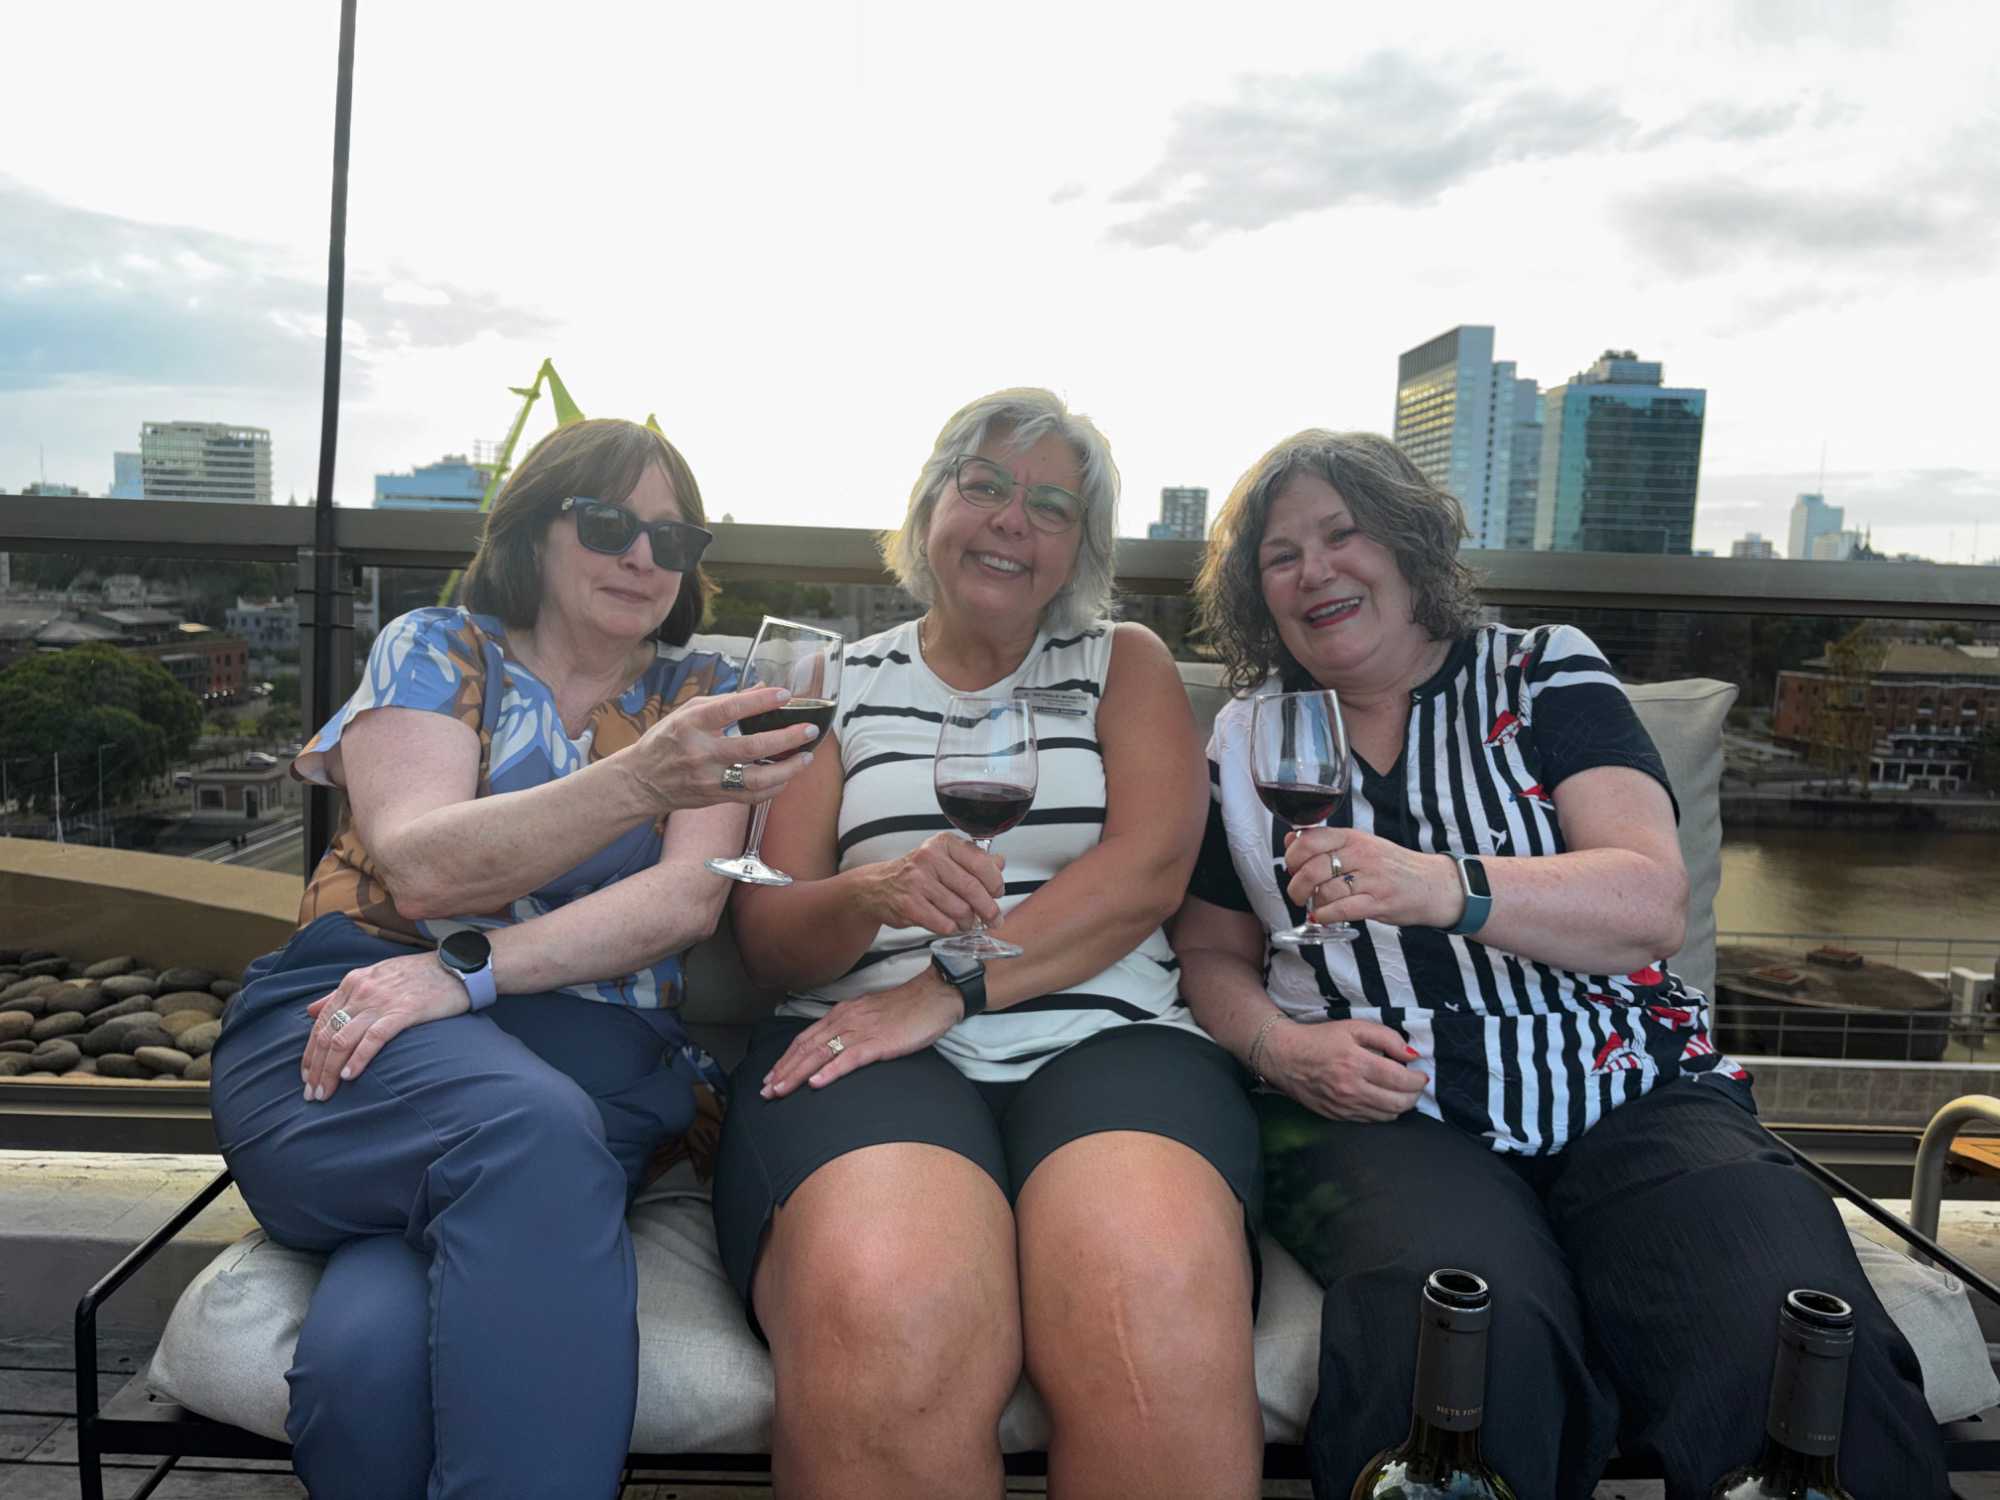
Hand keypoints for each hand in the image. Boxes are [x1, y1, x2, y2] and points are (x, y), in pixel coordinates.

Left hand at [298, 951, 470, 1101]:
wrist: (457, 966)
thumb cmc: (417, 974)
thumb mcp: (374, 976)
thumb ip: (342, 994)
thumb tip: (311, 1010)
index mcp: (352, 982)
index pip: (320, 1023)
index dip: (310, 1054)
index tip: (307, 1077)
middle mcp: (361, 991)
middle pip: (326, 1035)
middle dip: (316, 1068)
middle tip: (312, 1094)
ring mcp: (381, 1001)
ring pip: (342, 1040)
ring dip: (330, 1071)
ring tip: (326, 1093)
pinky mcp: (403, 1012)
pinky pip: (373, 1038)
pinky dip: (358, 1059)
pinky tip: (349, 1076)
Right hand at [622, 687, 819, 812]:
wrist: (641, 781)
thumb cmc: (666, 740)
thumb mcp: (688, 712)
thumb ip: (726, 701)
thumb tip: (762, 688)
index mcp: (691, 724)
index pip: (730, 709)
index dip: (760, 701)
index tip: (784, 694)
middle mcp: (700, 752)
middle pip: (750, 747)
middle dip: (785, 738)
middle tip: (809, 730)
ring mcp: (708, 779)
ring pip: (755, 779)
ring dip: (787, 769)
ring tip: (807, 757)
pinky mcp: (715, 797)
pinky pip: (751, 796)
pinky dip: (774, 787)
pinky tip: (787, 776)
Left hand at [760, 972, 962, 1098]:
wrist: (936, 995)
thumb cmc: (907, 1008)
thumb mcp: (871, 1015)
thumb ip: (851, 1029)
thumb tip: (834, 1049)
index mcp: (843, 1013)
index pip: (806, 1038)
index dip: (786, 1058)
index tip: (771, 1076)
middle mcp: (846, 1019)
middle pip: (807, 1047)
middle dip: (783, 1070)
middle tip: (765, 1091)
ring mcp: (862, 1030)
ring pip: (821, 1054)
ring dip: (797, 1074)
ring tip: (780, 1091)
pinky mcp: (879, 1042)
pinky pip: (850, 1058)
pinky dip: (831, 1071)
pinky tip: (817, 1083)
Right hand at [858, 833, 1005, 934]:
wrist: (878, 887)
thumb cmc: (916, 873)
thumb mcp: (944, 858)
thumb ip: (973, 860)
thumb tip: (999, 862)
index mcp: (943, 843)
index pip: (980, 862)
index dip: (995, 882)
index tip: (998, 893)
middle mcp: (930, 858)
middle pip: (972, 888)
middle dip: (988, 908)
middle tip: (995, 919)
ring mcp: (917, 881)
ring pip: (960, 909)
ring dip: (968, 921)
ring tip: (967, 922)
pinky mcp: (909, 905)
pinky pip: (944, 924)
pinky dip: (952, 929)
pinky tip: (951, 925)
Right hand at [1264, 1018, 1428, 1122]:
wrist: (1285, 1057)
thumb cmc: (1320, 1039)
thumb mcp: (1353, 1027)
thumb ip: (1386, 1037)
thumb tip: (1412, 1054)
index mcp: (1356, 1063)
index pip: (1400, 1080)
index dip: (1418, 1079)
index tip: (1421, 1074)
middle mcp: (1351, 1089)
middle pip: (1398, 1103)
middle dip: (1414, 1095)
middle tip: (1416, 1085)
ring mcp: (1344, 1106)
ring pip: (1387, 1116)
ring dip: (1401, 1106)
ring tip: (1402, 1092)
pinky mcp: (1338, 1116)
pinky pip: (1371, 1121)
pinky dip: (1384, 1112)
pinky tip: (1382, 1099)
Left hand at [1283, 827, 1460, 929]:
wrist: (1433, 884)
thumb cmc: (1392, 866)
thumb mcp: (1360, 845)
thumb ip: (1326, 842)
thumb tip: (1290, 838)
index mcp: (1353, 838)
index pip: (1310, 839)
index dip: (1292, 855)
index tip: (1291, 867)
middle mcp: (1361, 855)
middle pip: (1312, 868)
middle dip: (1296, 885)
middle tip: (1297, 894)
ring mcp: (1371, 879)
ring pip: (1325, 890)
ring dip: (1312, 902)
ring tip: (1315, 905)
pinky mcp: (1378, 902)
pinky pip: (1341, 910)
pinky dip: (1324, 915)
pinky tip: (1321, 916)